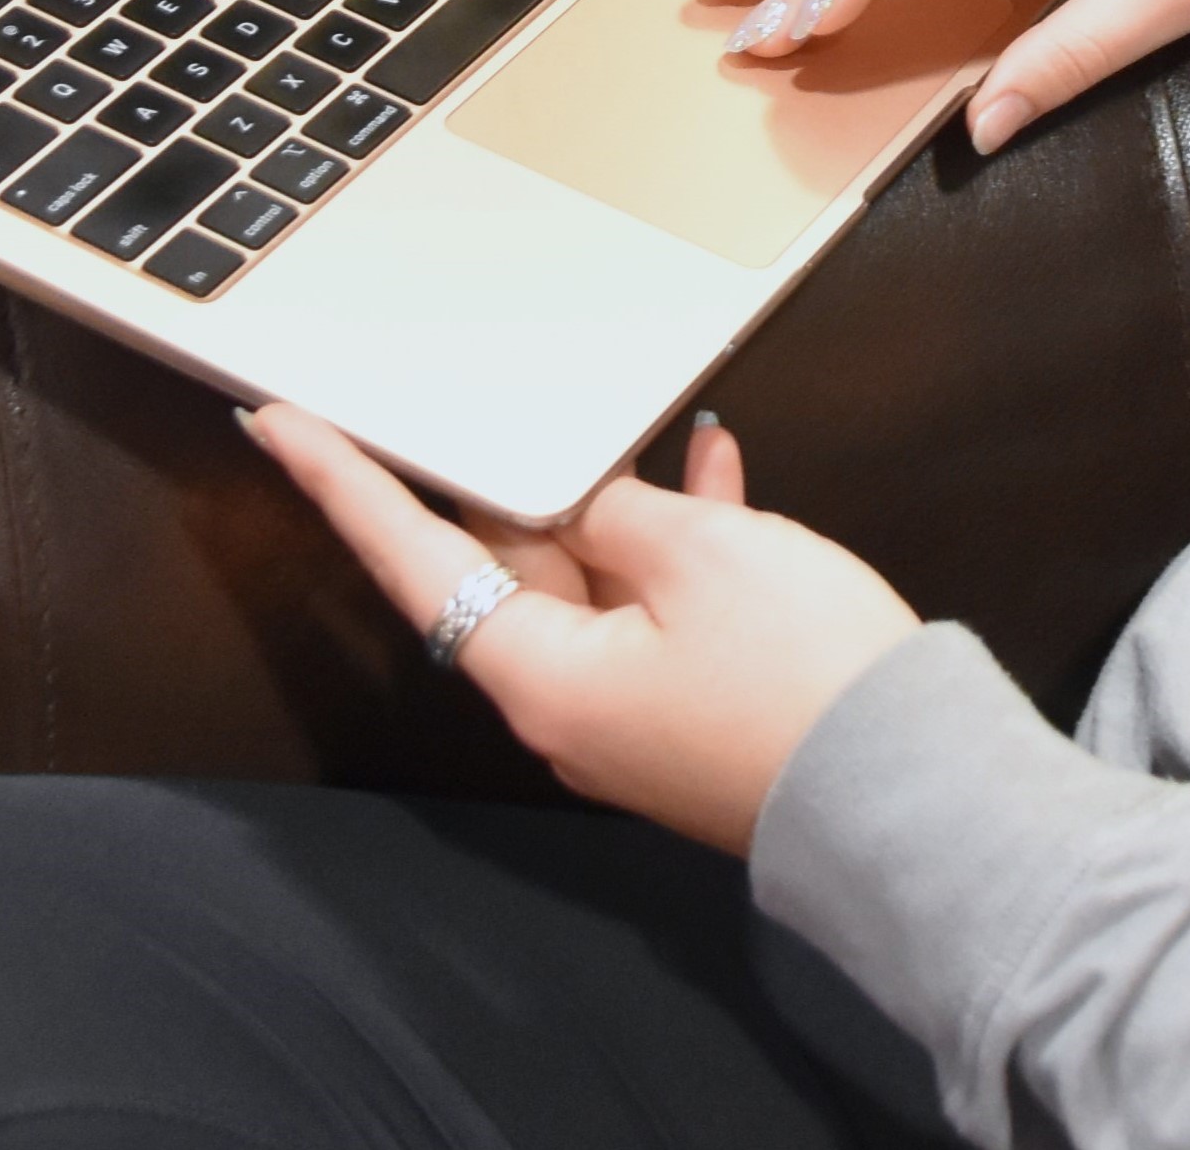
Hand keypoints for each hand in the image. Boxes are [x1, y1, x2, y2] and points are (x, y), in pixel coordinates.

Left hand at [242, 406, 919, 854]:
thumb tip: (583, 502)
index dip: (342, 484)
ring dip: (603, 496)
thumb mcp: (702, 557)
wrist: (912, 796)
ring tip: (617, 412)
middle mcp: (563, 701)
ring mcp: (629, 710)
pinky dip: (673, 535)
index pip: (409, 559)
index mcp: (538, 670)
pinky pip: (656, 604)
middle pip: (499, 568)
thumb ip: (619, 512)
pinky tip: (712, 466)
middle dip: (498, 477)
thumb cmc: (799, 675)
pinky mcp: (689, 708)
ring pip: (586, 577)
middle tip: (458, 392)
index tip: (277, 425)